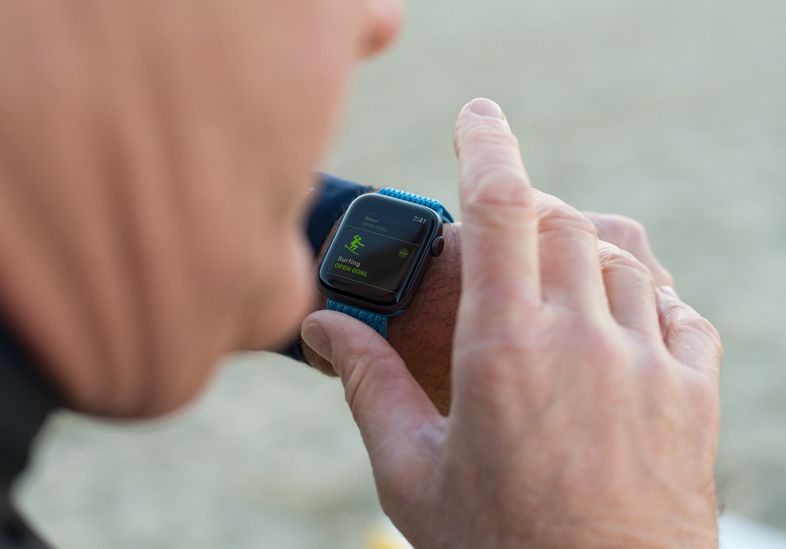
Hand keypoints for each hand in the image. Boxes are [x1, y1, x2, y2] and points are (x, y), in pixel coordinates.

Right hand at [301, 99, 721, 546]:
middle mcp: (580, 339)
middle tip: (495, 240)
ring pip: (622, 255)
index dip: (486, 144)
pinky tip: (615, 320)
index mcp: (501, 350)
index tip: (476, 115)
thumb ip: (366, 385)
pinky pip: (677, 308)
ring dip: (582, 245)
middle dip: (526, 207)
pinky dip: (643, 293)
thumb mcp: (410, 473)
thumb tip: (322, 326)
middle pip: (561, 219)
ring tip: (550, 278)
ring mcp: (646, 363)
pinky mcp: (693, 394)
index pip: (497, 206)